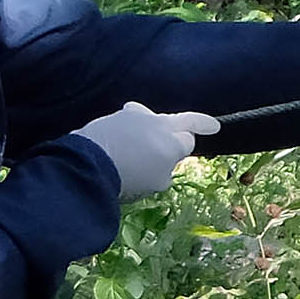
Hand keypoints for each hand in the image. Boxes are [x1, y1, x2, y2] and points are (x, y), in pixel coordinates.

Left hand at [77, 101, 219, 199]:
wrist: (89, 164)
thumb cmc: (128, 178)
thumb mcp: (154, 183)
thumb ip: (164, 171)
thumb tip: (162, 167)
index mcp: (171, 141)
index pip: (188, 140)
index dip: (186, 148)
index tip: (185, 153)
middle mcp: (156, 123)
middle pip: (181, 119)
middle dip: (197, 123)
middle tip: (210, 125)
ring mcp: (131, 117)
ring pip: (148, 115)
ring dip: (151, 123)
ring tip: (145, 134)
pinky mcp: (109, 120)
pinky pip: (124, 122)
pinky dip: (125, 131)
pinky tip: (117, 145)